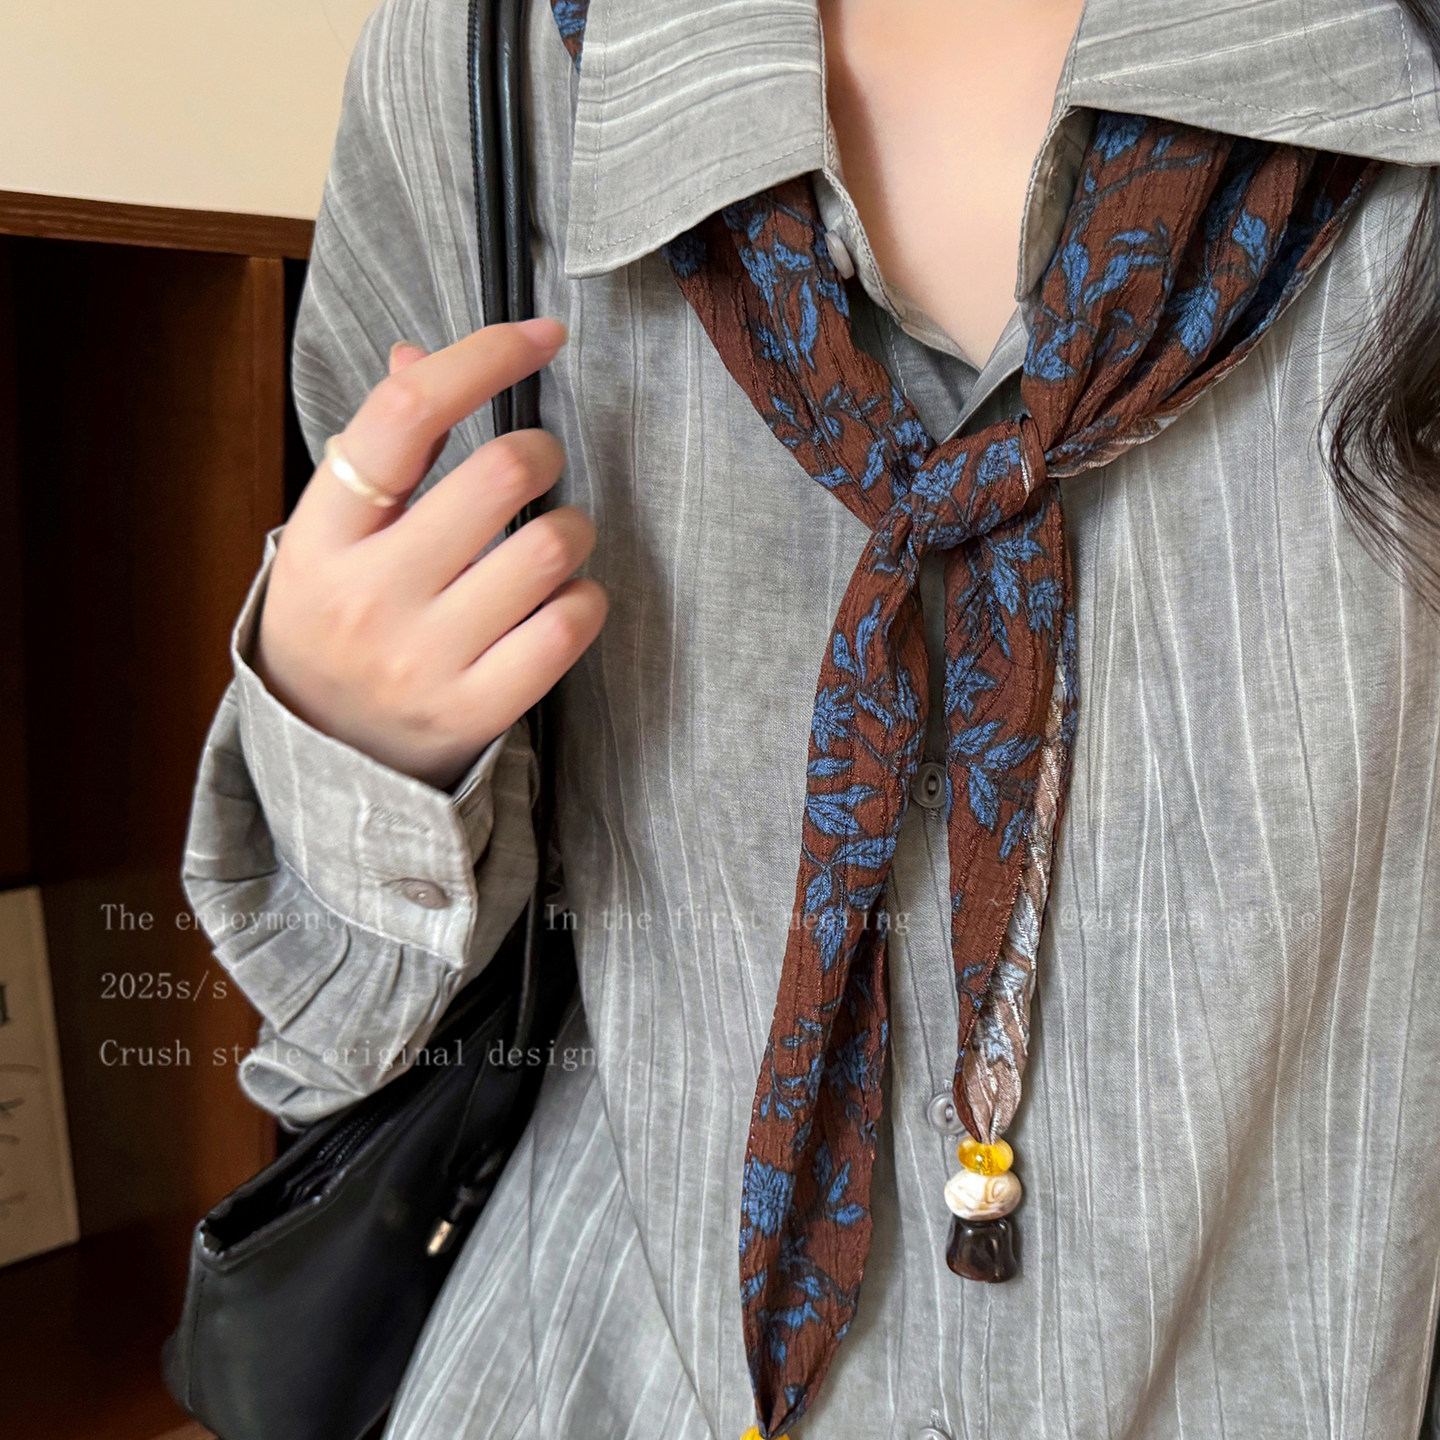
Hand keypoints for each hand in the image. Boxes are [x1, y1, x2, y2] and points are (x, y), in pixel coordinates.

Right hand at [253, 318, 605, 790]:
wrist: (326, 757)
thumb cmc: (339, 624)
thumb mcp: (331, 537)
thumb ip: (380, 451)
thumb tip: (422, 357)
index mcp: (322, 535)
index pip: (405, 415)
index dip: (483, 357)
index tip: (539, 335)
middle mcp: (369, 596)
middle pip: (500, 473)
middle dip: (542, 451)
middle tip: (537, 466)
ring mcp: (423, 661)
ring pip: (550, 549)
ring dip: (572, 527)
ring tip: (552, 541)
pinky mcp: (475, 712)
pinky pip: (568, 629)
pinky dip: (585, 600)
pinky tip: (564, 600)